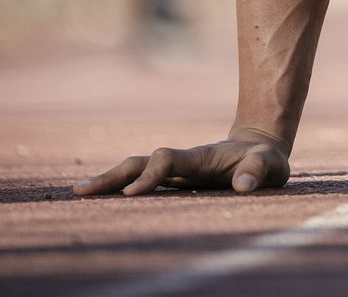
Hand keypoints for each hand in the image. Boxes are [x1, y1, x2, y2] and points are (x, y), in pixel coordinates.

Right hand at [73, 132, 290, 196]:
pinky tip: (101, 199)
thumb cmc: (264, 159)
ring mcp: (175, 171)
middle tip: (81, 191)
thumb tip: (244, 186)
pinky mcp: (174, 180)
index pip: (166, 160)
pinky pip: (141, 182)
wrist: (260, 147)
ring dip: (108, 181)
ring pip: (135, 171)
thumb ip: (257, 172)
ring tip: (78, 194)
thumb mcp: (269, 164)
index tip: (132, 194)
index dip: (149, 175)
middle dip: (111, 175)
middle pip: (139, 162)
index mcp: (199, 157)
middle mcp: (181, 162)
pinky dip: (119, 188)